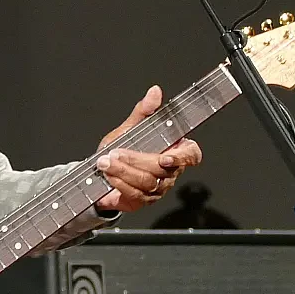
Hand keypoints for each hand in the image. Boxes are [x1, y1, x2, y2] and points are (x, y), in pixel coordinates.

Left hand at [95, 85, 202, 212]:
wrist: (103, 172)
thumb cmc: (122, 148)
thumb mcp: (132, 127)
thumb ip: (144, 111)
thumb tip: (154, 92)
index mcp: (174, 151)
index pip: (191, 155)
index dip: (183, 158)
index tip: (165, 157)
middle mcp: (169, 172)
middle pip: (161, 170)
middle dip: (136, 161)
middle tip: (114, 153)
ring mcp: (157, 189)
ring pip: (146, 183)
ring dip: (123, 172)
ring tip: (106, 162)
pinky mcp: (142, 201)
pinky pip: (134, 194)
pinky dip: (118, 183)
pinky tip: (108, 175)